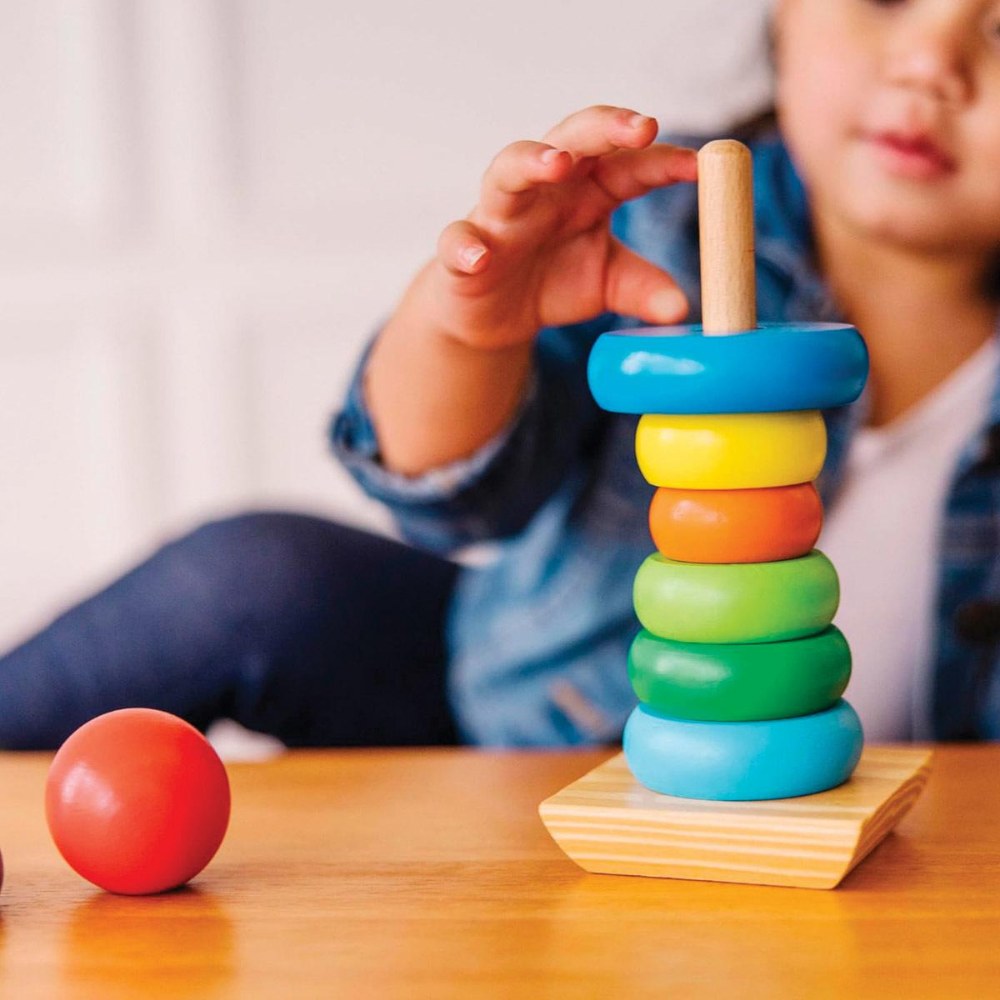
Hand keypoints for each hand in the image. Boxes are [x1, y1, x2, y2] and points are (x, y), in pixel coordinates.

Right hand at [426, 104, 697, 349]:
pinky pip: (458, 239)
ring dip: (532, 160)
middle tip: (643, 128)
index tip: (698, 166)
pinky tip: (480, 256)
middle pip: (572, 140)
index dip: (663, 161)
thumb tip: (683, 309)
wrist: (496, 318)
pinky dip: (466, 245)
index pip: (628, 163)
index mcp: (589, 191)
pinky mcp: (463, 251)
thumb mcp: (609, 285)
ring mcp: (500, 215)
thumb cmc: (555, 282)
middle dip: (606, 128)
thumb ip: (645, 288)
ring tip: (559, 163)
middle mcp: (545, 191)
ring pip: (509, 170)